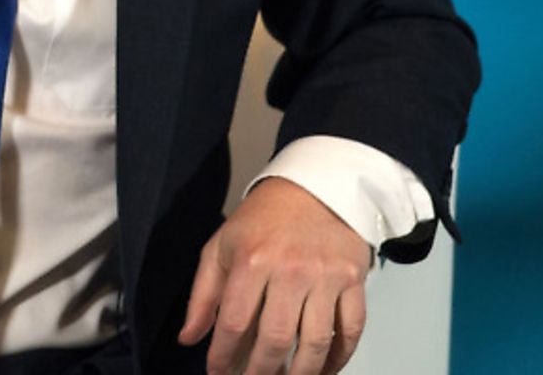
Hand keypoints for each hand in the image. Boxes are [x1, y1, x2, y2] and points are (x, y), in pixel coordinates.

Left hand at [179, 178, 371, 374]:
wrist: (314, 187)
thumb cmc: (264, 219)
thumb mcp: (221, 246)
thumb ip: (203, 295)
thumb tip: (189, 338)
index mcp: (253, 260)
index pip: (234, 323)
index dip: (223, 357)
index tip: (217, 373)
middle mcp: (291, 270)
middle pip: (275, 340)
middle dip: (260, 372)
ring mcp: (326, 276)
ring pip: (315, 343)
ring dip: (300, 374)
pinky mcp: (353, 280)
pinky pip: (350, 330)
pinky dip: (339, 358)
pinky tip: (324, 370)